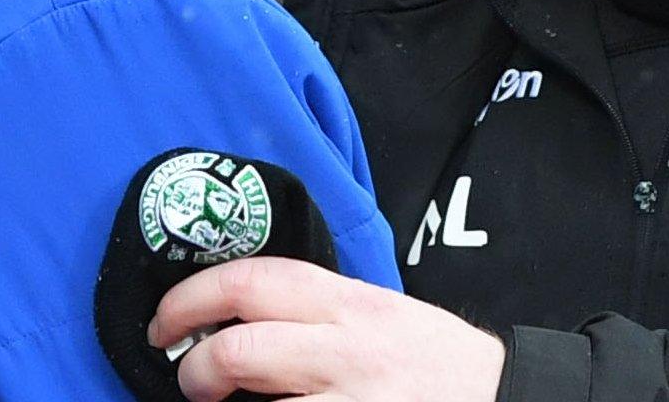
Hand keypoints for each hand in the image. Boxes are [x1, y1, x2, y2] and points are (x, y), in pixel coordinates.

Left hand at [148, 256, 504, 401]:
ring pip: (261, 399)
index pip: (256, 280)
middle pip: (242, 345)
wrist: (502, 399)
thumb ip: (319, 312)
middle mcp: (348, 350)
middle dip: (194, 365)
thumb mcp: (381, 316)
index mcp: (351, 304)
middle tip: (185, 377)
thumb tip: (239, 316)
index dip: (193, 296)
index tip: (166, 321)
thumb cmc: (437, 365)